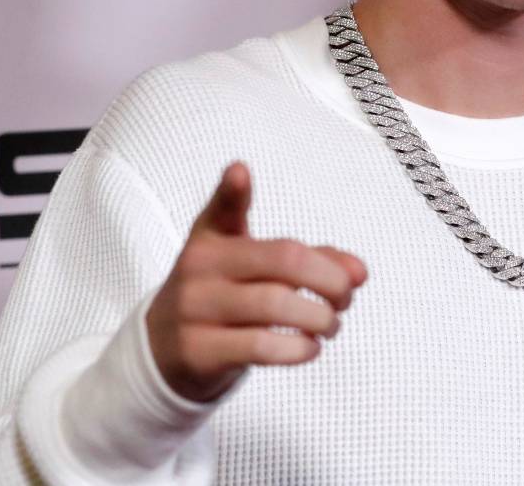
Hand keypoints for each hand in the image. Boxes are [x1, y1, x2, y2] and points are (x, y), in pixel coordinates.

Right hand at [145, 162, 368, 401]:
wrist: (165, 351)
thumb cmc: (226, 299)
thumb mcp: (256, 271)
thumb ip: (311, 260)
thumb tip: (359, 272)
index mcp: (212, 239)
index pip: (222, 208)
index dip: (231, 190)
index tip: (240, 171)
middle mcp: (199, 268)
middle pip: (283, 261)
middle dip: (331, 280)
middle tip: (345, 297)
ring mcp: (194, 309)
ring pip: (275, 305)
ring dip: (321, 319)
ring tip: (330, 325)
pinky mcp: (197, 351)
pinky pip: (260, 346)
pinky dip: (298, 349)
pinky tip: (310, 348)